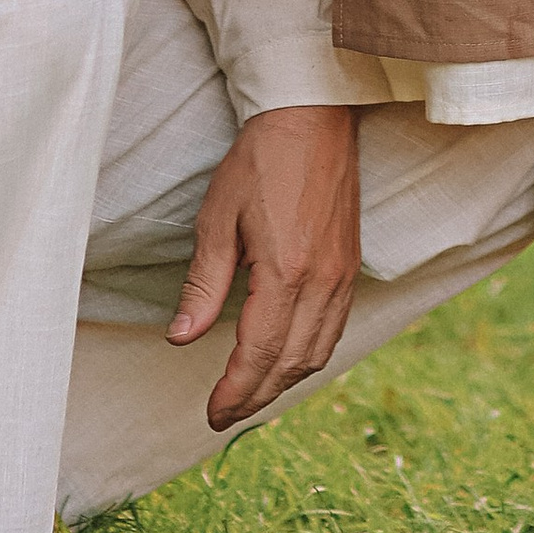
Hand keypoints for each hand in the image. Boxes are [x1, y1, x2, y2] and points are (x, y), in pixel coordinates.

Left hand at [167, 103, 361, 429]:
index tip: (211, 413)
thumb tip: (182, 337)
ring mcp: (343, 275)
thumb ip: (204, 283)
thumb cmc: (260, 161)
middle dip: (257, 397)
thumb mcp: (218, 218)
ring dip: (284, 382)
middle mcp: (323, 281)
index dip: (234, 390)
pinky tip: (287, 360)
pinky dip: (309, 356)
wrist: (313, 119)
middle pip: (292, 363)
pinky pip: (335, 329)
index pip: (260, 352)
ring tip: (250, 395)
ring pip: (318, 352)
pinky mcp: (351, 267)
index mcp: (288, 271)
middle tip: (223, 413)